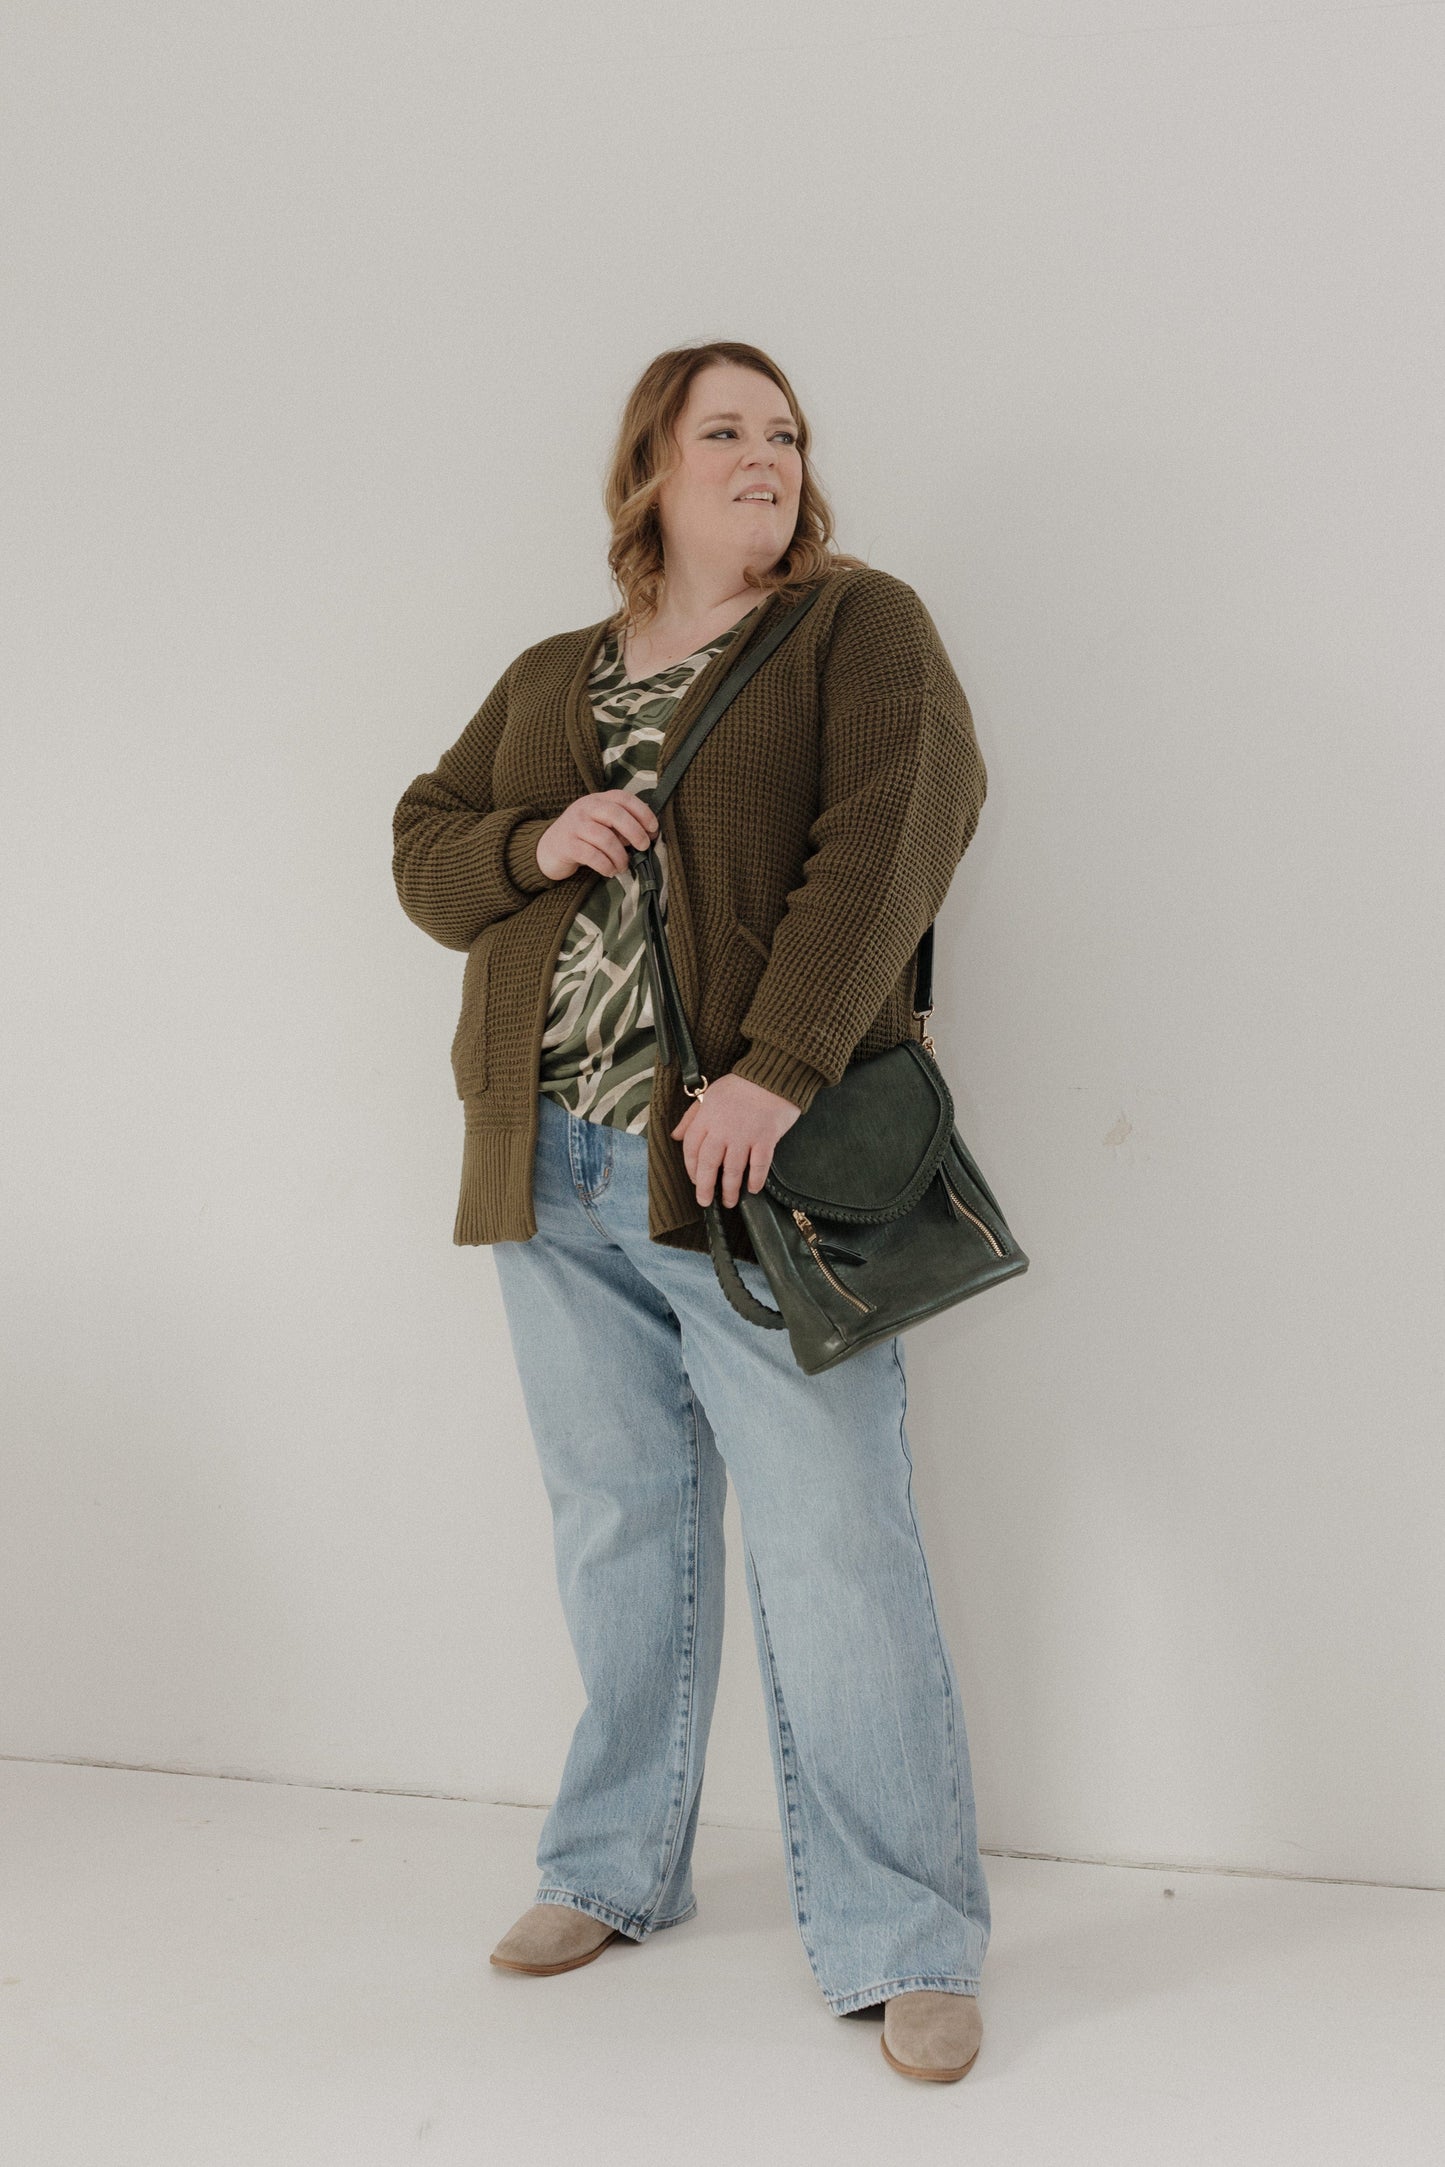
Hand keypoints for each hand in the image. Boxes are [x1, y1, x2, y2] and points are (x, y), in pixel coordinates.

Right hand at [536, 789, 658, 880]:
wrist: (547, 849)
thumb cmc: (582, 838)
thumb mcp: (602, 825)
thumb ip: (622, 827)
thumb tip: (649, 835)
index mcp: (598, 800)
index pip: (623, 798)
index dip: (642, 812)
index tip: (654, 828)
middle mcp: (585, 808)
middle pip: (615, 814)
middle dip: (635, 832)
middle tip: (643, 847)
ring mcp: (574, 825)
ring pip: (605, 838)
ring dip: (620, 856)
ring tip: (623, 866)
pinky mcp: (567, 845)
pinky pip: (592, 855)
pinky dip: (606, 865)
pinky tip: (610, 871)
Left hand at [670, 1071, 801, 1208]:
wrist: (772, 1075)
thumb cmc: (740, 1085)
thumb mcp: (709, 1094)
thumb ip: (691, 1117)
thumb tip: (675, 1135)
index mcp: (706, 1118)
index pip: (691, 1148)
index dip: (691, 1168)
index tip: (695, 1180)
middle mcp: (722, 1129)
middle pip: (708, 1164)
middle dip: (705, 1187)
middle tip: (705, 1202)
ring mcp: (745, 1136)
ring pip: (732, 1170)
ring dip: (729, 1189)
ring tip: (730, 1201)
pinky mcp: (766, 1139)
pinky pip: (759, 1165)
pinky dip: (755, 1180)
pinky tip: (753, 1189)